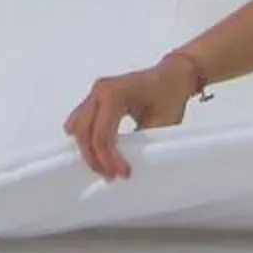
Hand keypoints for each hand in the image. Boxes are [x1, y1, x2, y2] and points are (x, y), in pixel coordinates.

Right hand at [63, 56, 204, 178]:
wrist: (173, 77)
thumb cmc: (170, 94)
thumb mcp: (162, 123)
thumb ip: (142, 143)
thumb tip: (128, 163)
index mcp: (115, 93)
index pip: (102, 134)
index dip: (109, 158)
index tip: (123, 173)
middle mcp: (101, 90)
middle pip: (84, 132)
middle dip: (94, 158)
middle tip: (111, 175)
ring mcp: (96, 93)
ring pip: (78, 127)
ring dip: (88, 149)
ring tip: (106, 166)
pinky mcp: (96, 99)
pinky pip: (82, 121)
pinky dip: (88, 139)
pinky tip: (101, 152)